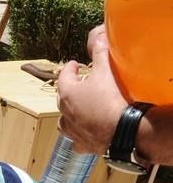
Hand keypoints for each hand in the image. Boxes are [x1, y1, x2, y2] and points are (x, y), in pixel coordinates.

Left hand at [57, 24, 127, 153]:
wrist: (121, 130)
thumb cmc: (110, 99)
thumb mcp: (105, 71)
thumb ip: (100, 54)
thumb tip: (98, 38)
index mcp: (67, 94)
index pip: (64, 76)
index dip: (69, 69)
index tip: (74, 65)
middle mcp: (65, 113)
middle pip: (62, 99)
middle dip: (69, 90)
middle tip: (79, 85)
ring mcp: (72, 130)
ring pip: (64, 122)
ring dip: (69, 115)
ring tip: (78, 110)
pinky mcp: (81, 144)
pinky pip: (75, 141)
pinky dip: (78, 136)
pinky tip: (82, 134)